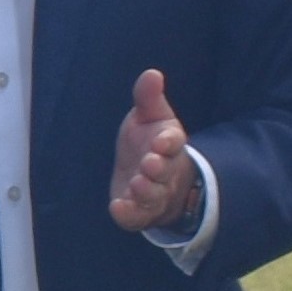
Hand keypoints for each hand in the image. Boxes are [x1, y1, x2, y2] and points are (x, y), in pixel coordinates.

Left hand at [108, 69, 203, 237]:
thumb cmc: (150, 141)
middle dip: (159, 168)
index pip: (174, 142)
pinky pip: (137, 216)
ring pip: (154, 195)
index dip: (169, 141)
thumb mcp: (149, 116)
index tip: (161, 140)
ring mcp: (154, 193)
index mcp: (169, 144)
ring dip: (147, 191)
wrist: (150, 175)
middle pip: (166, 171)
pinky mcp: (139, 211)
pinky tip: (117, 207)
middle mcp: (165, 170)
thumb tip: (151, 74)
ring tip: (137, 184)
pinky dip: (129, 214)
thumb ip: (148, 98)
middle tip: (149, 163)